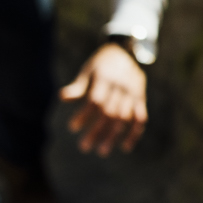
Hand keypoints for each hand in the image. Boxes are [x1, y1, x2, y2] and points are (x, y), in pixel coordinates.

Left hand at [60, 40, 147, 155]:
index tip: (72, 128)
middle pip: (109, 113)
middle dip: (97, 131)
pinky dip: (134, 134)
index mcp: (106, 79)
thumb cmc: (102, 63)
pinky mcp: (141, 99)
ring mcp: (133, 94)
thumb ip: (78, 86)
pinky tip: (124, 147)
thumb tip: (61, 98)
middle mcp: (121, 87)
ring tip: (101, 151)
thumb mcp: (88, 70)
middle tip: (84, 147)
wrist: (127, 51)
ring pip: (124, 118)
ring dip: (113, 136)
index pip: (95, 101)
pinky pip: (140, 119)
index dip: (83, 115)